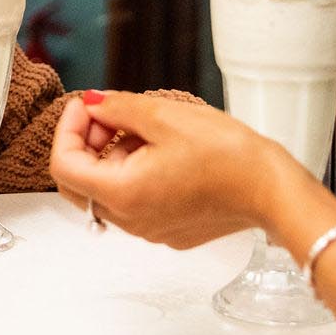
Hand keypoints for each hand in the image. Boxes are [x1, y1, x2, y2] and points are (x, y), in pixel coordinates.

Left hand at [50, 93, 310, 248]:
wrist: (273, 190)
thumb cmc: (227, 155)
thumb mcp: (164, 116)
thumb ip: (117, 108)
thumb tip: (92, 103)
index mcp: (122, 194)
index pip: (63, 165)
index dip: (68, 128)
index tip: (87, 105)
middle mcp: (130, 221)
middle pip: (79, 184)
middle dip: (86, 144)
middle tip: (110, 116)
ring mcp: (150, 231)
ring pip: (107, 193)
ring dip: (112, 158)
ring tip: (145, 130)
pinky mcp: (170, 231)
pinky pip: (134, 204)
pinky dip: (134, 175)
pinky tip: (162, 152)